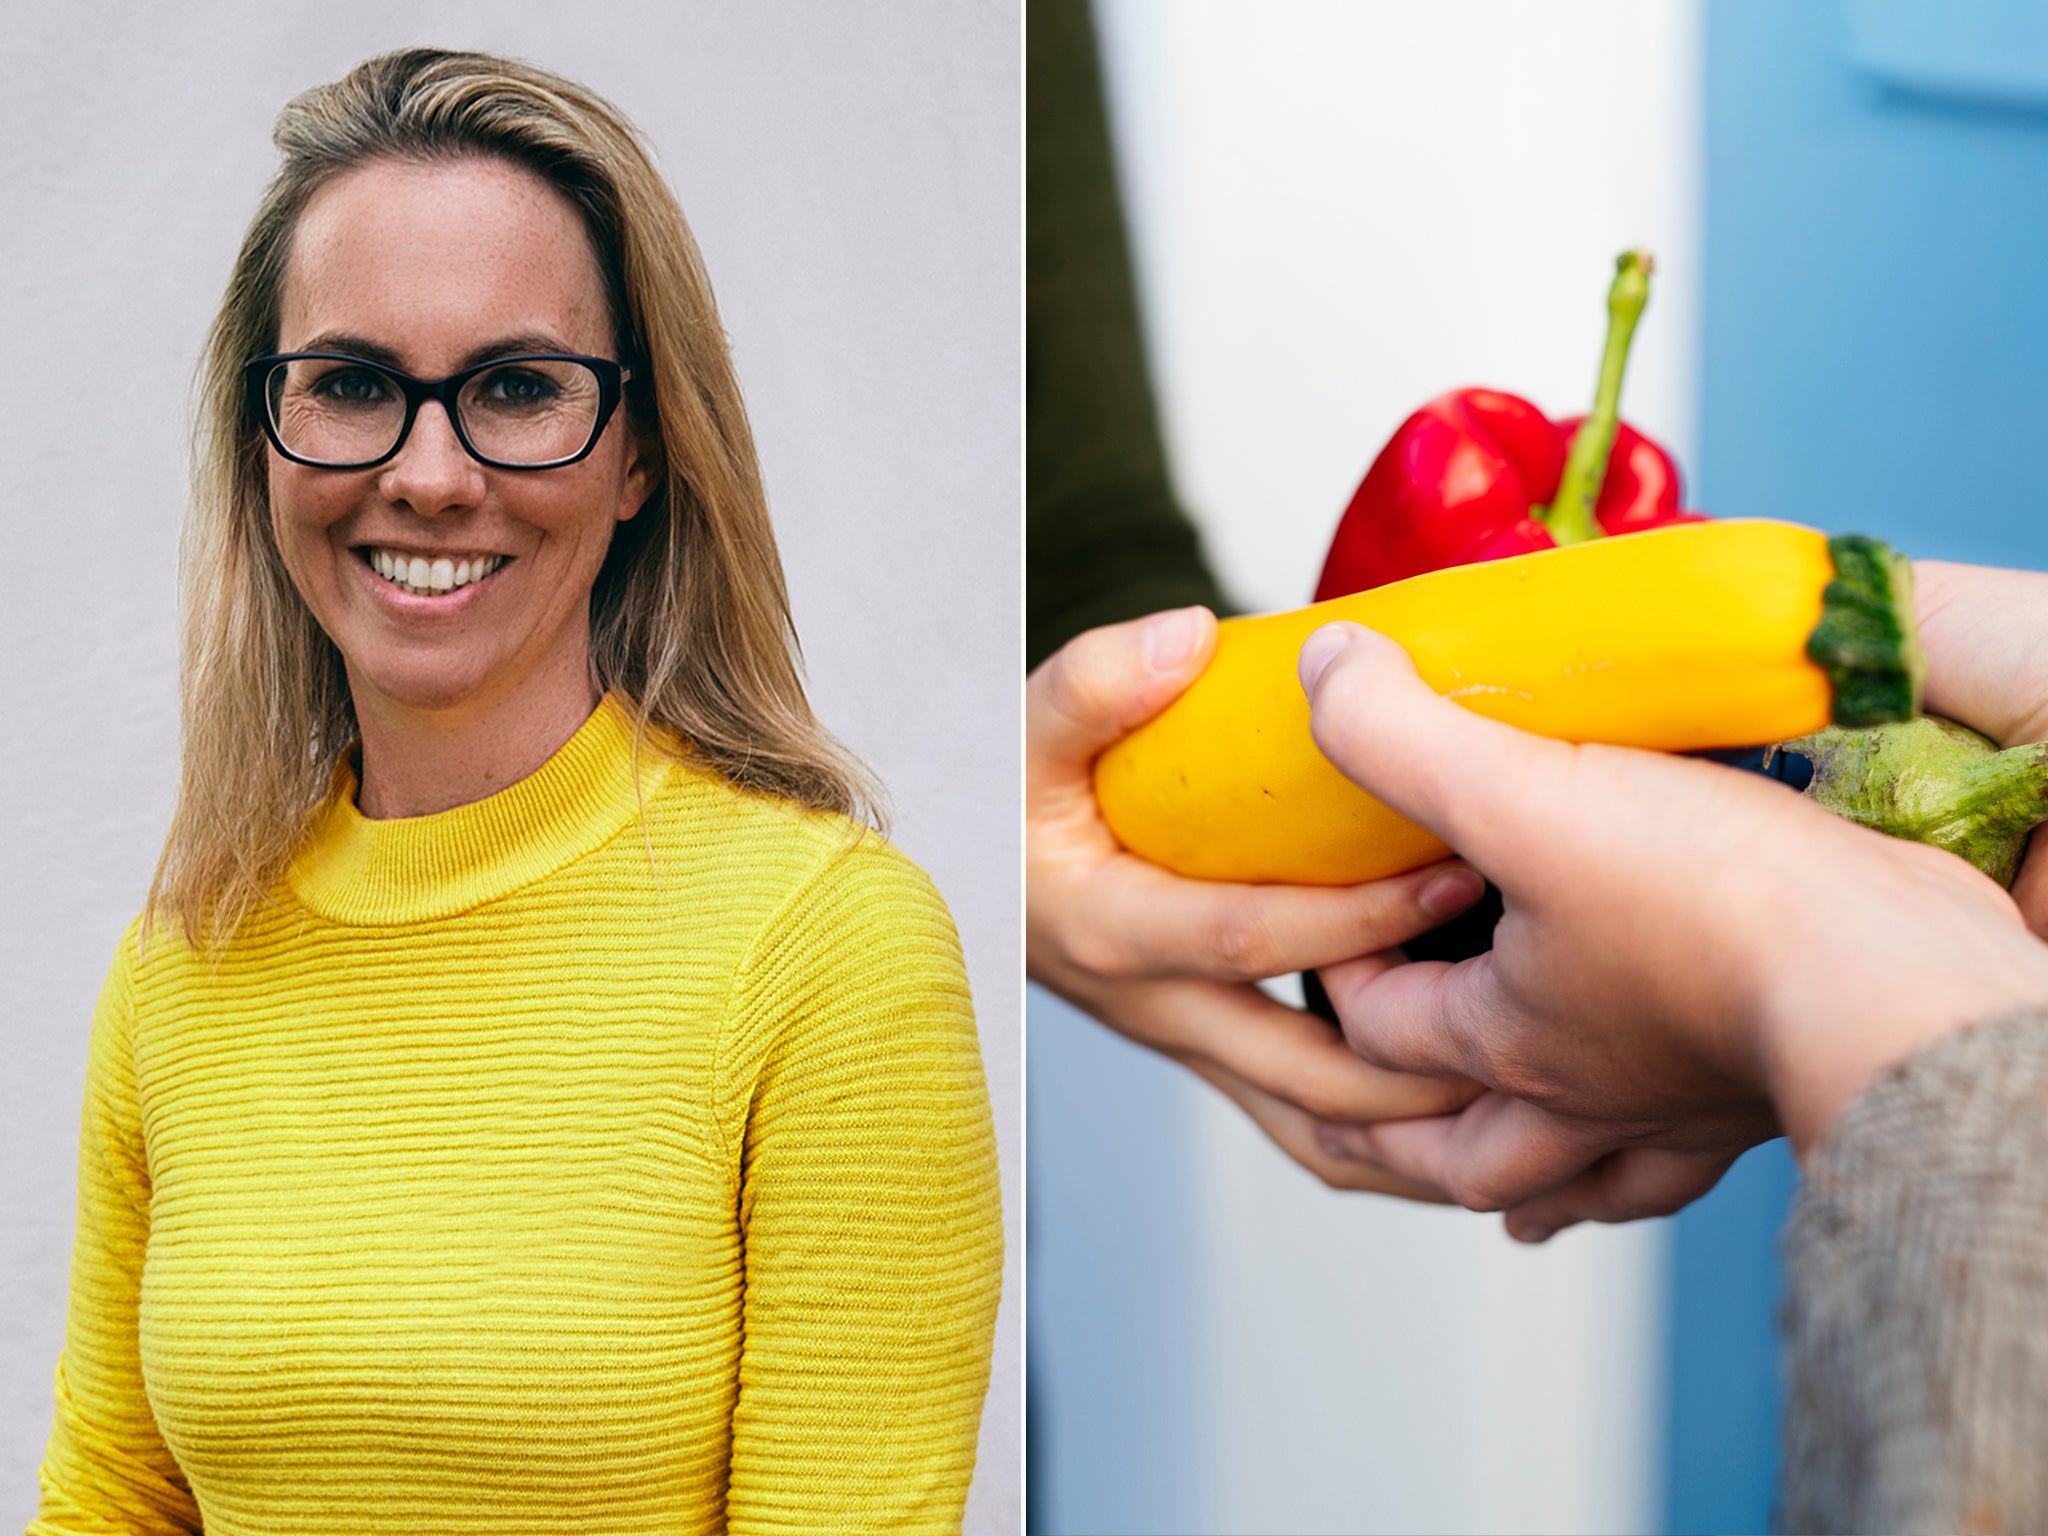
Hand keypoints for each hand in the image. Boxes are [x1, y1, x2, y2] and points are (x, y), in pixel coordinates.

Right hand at [1026, 607, 1487, 1195]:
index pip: (1255, 939)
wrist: (975, 869)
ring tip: (1537, 1106)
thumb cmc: (1009, 795)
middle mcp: (1154, 1009)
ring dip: (1422, 1134)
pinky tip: (1476, 1104)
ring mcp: (1187, 1044)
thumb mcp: (1026, 726)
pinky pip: (1308, 1123)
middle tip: (1544, 1028)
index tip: (1468, 868)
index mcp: (1113, 930)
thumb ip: (1095, 681)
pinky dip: (1391, 1133)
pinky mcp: (1213, 1053)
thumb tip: (1189, 637)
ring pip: (1316, 1129)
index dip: (1365, 916)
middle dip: (1430, 1066)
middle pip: (1309, 1077)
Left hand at [1296, 620, 2047, 1236]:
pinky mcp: (1756, 1096)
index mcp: (1503, 1039)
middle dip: (1393, 1135)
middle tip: (1356, 1116)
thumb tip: (1323, 669)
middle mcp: (1578, 1100)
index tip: (1340, 911)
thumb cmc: (1715, 901)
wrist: (1896, 977)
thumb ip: (1406, 735)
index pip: (1374, 1026)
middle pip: (1454, 1152)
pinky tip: (1652, 1148)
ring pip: (1568, 1183)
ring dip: (1523, 1183)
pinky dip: (1644, 1170)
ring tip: (1505, 1189)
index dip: (1339, 966)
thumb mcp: (1527, 794)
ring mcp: (1670, 1113)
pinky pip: (1682, 1169)